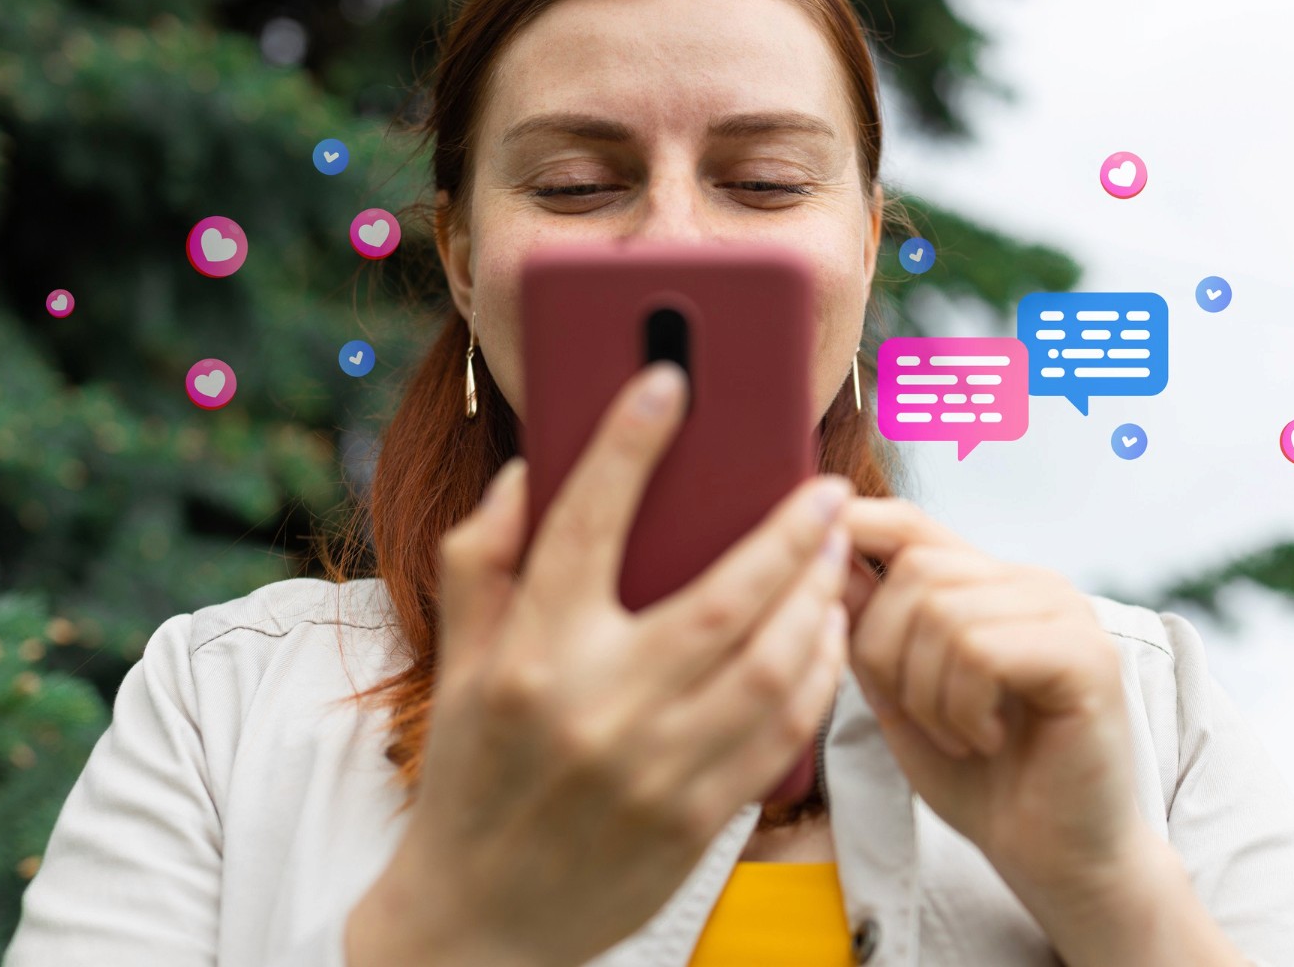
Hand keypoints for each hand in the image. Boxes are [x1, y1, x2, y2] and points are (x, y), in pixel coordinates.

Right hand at [352, 362, 854, 966]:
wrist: (479, 920)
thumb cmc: (471, 776)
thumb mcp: (459, 663)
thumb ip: (484, 558)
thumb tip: (531, 471)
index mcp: (530, 656)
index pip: (585, 524)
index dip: (630, 443)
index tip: (669, 379)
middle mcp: (596, 706)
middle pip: (723, 595)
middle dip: (786, 529)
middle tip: (820, 486)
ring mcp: (654, 767)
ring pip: (772, 662)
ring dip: (817, 597)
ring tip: (834, 556)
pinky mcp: (697, 817)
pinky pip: (783, 731)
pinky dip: (818, 674)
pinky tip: (827, 632)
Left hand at [838, 498, 1144, 900]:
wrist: (1055, 860)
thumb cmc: (980, 781)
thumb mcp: (900, 696)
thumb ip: (868, 629)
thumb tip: (823, 551)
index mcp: (987, 585)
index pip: (911, 524)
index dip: (856, 529)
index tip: (813, 562)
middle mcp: (1031, 583)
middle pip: (915, 570)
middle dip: (886, 651)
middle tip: (918, 716)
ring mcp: (1065, 613)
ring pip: (943, 612)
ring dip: (926, 692)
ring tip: (957, 736)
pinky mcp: (1086, 654)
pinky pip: (981, 650)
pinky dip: (962, 708)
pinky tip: (985, 741)